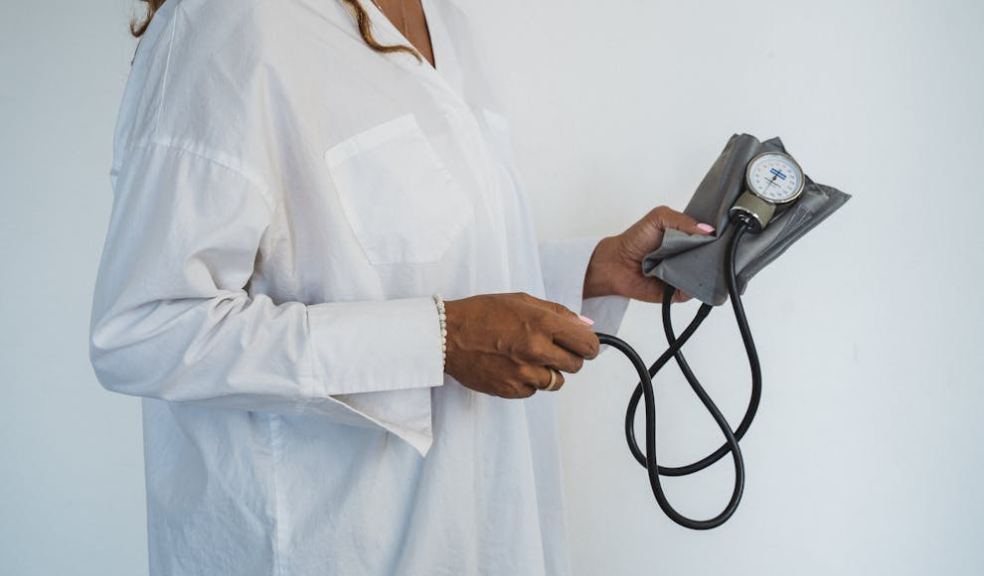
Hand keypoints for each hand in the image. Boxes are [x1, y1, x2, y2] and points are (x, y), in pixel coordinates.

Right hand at [443, 292, 598, 397]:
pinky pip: (534, 390)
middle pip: (577, 365)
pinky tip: (513, 366)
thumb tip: (586, 325)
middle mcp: (536, 350)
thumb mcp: (521, 300)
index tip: (583, 344)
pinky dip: (529, 381)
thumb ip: (557, 312)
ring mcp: (524, 373)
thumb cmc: (482, 313)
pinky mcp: (511, 390)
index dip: (589, 344)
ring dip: (549, 371)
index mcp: (541, 323)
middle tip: (552, 348)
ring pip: (557, 381)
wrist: (446, 336)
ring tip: (528, 357)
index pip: (587, 343)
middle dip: (569, 356)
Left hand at [583, 206, 714, 302]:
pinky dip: (694, 285)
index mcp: (689, 238)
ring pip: (707, 276)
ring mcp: (686, 275)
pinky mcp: (680, 292)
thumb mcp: (659, 217)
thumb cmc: (635, 239)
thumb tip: (708, 230)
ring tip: (700, 262)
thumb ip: (682, 220)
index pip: (713, 238)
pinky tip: (689, 276)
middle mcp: (690, 257)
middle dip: (717, 254)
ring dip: (706, 270)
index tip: (727, 234)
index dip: (720, 237)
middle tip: (718, 250)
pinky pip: (694, 291)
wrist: (616, 263)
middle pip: (714, 258)